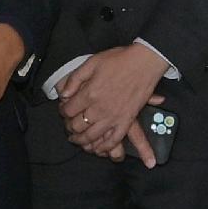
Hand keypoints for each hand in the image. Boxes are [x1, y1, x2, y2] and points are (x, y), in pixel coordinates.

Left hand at [59, 42, 167, 164]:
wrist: (144, 62)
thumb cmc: (119, 60)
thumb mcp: (91, 62)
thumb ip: (75, 79)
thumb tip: (64, 94)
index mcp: (89, 93)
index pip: (68, 110)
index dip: (63, 111)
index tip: (63, 110)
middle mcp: (99, 108)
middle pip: (77, 125)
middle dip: (70, 127)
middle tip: (69, 127)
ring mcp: (113, 117)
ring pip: (92, 136)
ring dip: (82, 141)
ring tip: (77, 140)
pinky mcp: (126, 121)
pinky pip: (114, 140)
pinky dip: (104, 147)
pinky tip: (98, 149)